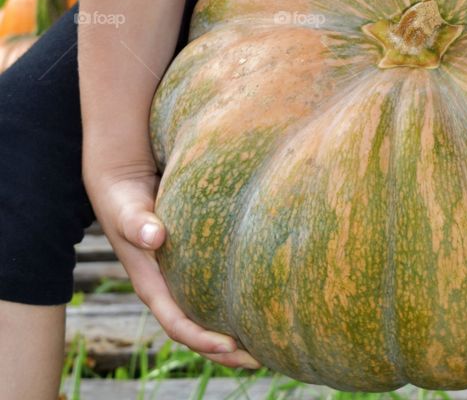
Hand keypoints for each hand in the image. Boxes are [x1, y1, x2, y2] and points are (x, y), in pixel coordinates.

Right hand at [83, 158, 260, 370]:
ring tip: (268, 342)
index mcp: (150, 284)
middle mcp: (166, 288)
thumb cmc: (123, 198)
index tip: (231, 345)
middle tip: (262, 359)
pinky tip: (259, 303)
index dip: (202, 338)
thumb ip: (137, 222)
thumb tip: (156, 235)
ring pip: (206, 316)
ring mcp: (179, 279)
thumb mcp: (126, 209)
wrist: (121, 184)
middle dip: (225, 351)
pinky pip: (212, 292)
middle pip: (196, 331)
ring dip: (233, 333)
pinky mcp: (192, 264)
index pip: (177, 323)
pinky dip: (232, 304)